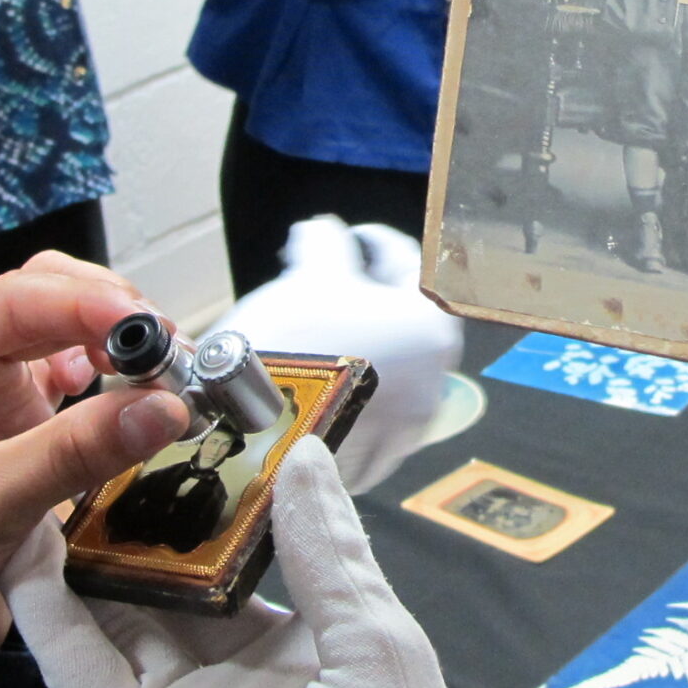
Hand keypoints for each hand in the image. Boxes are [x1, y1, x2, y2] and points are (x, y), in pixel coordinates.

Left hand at [0, 254, 191, 649]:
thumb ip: (74, 450)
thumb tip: (161, 409)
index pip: (11, 298)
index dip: (86, 305)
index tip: (148, 328)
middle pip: (45, 296)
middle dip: (109, 315)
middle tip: (165, 351)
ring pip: (65, 325)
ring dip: (117, 340)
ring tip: (160, 371)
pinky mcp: (16, 410)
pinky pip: (74, 368)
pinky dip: (112, 373)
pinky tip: (129, 392)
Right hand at [0, 441, 472, 687]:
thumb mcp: (375, 640)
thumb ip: (328, 548)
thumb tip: (305, 454)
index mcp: (308, 643)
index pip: (249, 554)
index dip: (216, 496)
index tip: (183, 430)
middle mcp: (239, 670)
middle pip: (172, 580)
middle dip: (139, 518)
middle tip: (101, 440)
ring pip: (116, 612)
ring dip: (82, 553)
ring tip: (49, 475)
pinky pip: (81, 668)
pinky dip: (46, 614)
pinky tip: (23, 550)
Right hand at [215, 216, 462, 493]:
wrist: (254, 428)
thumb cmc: (291, 346)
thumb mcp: (309, 275)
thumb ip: (324, 241)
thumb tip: (321, 232)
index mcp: (429, 325)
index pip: (407, 263)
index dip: (374, 240)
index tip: (351, 235)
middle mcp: (433, 378)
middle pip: (400, 320)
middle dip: (363, 294)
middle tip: (325, 280)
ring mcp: (408, 424)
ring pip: (388, 367)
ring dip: (358, 342)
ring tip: (314, 330)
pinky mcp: (379, 455)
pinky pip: (369, 409)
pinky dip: (350, 387)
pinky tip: (317, 376)